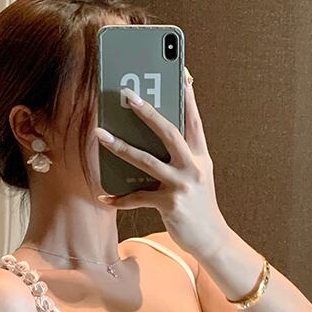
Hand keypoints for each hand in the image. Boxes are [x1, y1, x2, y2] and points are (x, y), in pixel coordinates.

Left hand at [95, 69, 227, 258]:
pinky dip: (119, 199)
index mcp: (200, 156)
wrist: (212, 239)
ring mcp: (182, 186)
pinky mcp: (170, 205)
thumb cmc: (199, 204)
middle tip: (127, 95)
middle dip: (147, 112)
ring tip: (99, 134)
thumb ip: (180, 157)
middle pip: (169, 132)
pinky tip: (104, 197)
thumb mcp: (196, 176)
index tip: (181, 72)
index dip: (187, 96)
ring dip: (120, 146)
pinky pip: (138, 198)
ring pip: (147, 161)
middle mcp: (193, 167)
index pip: (193, 120)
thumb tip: (148, 139)